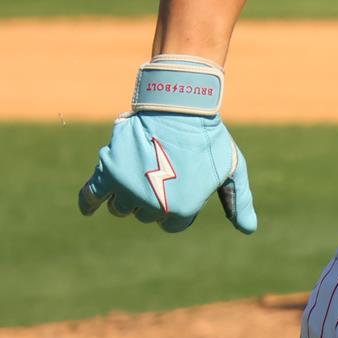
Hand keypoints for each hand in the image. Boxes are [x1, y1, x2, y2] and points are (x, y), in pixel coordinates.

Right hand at [78, 57, 256, 233]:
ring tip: (143, 170)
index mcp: (181, 208)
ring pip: (121, 208)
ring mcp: (128, 189)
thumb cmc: (209, 138)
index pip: (172, 225)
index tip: (182, 185)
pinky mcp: (107, 172)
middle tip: (165, 171)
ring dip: (129, 195)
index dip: (178, 206)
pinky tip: (90, 207)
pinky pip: (91, 196)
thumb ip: (240, 201)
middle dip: (155, 199)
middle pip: (146, 216)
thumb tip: (248, 230)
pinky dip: (89, 202)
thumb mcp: (232, 169)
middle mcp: (152, 204)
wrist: (181, 107)